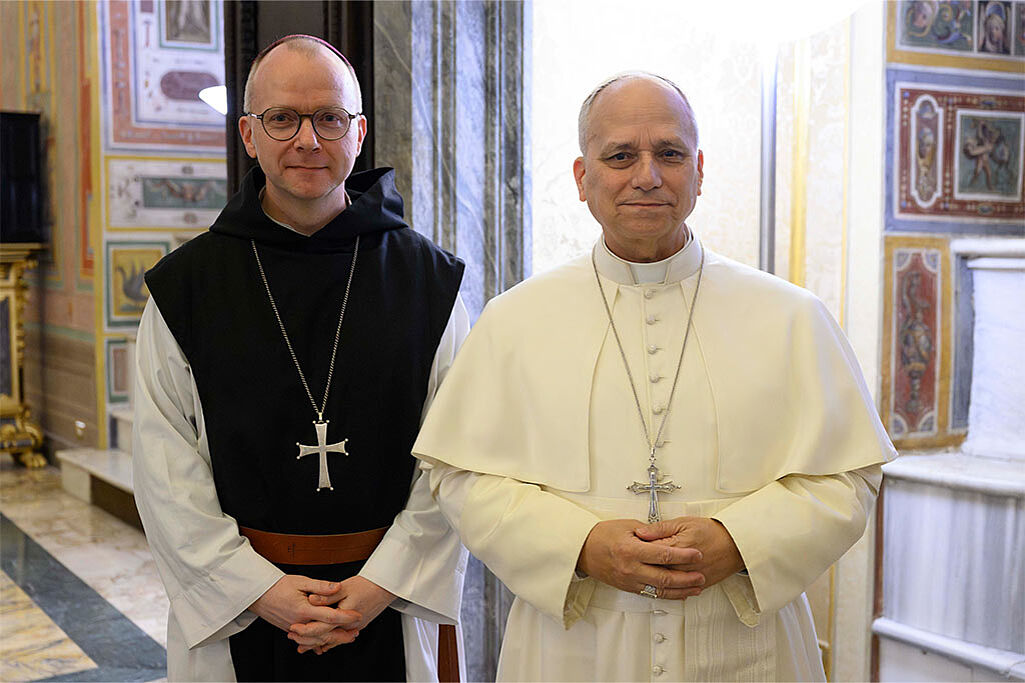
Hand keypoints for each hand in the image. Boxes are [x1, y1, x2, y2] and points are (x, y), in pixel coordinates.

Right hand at [248, 575, 360, 640]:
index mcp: (303, 609)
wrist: (258, 594)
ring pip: (316, 639)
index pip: (329, 616)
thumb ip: (320, 586)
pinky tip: (327, 641)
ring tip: (346, 637)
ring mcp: (294, 628)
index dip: (345, 617)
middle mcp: (298, 622)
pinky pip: (307, 639)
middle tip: (356, 632)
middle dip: (342, 635)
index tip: (357, 616)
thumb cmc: (278, 585)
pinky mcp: (290, 629)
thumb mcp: (301, 581)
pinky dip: (318, 642)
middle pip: (324, 633)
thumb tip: (338, 586)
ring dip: (332, 639)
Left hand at [290, 576, 395, 653]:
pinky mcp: (357, 627)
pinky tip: (322, 644)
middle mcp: (349, 626)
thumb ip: (327, 595)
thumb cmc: (367, 585)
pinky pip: (340, 638)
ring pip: (332, 640)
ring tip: (302, 645)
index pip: (321, 627)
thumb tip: (311, 599)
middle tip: (293, 637)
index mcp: (344, 616)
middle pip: (325, 637)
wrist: (386, 588)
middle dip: (308, 639)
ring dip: (317, 642)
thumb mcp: (345, 587)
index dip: (305, 629)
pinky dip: (329, 641)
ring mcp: (354, 629)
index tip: (293, 628)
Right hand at [576, 518, 705, 599]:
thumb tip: (667, 537)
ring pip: (660, 590)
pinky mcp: (628, 587)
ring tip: (696, 588)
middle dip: (687, 578)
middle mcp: (631, 568)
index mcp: (632, 550)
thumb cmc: (602, 535)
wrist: (582, 550)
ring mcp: (629, 580)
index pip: (664, 555)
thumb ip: (649, 532)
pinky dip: (667, 594)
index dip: (684, 556)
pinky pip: (651, 594)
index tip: (697, 554)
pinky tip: (678, 593)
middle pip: (665, 578)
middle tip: (701, 575)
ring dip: (680, 590)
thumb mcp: (627, 526)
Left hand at [635, 516, 744, 588]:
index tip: (630, 546)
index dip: (638, 549)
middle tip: (632, 562)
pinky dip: (666, 590)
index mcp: (676, 546)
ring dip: (651, 580)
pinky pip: (677, 592)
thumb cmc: (712, 531)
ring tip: (641, 574)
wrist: (735, 544)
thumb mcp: (684, 522)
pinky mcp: (696, 585)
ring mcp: (689, 577)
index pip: (650, 551)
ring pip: (664, 584)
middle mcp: (682, 565)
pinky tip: (657, 586)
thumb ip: (660, 528)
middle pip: (654, 569)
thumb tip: (641, 532)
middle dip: (641, 567)